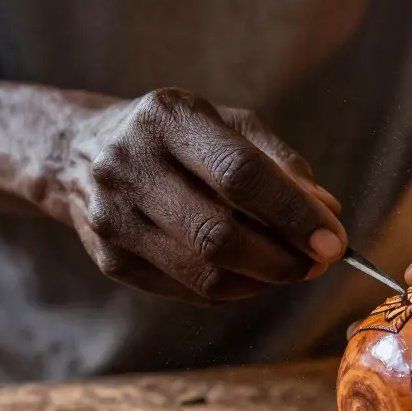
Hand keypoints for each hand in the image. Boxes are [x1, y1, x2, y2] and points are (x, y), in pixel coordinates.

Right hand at [67, 88, 345, 302]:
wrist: (77, 154)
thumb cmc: (173, 137)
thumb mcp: (225, 124)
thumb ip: (279, 163)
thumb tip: (328, 211)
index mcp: (167, 119)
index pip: (239, 173)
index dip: (293, 213)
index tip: (334, 241)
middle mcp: (132, 166)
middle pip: (219, 234)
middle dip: (281, 258)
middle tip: (317, 263)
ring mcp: (114, 219)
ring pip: (204, 273)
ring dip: (262, 281)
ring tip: (290, 269)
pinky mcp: (111, 260)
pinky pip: (187, 292)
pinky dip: (232, 291)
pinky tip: (250, 275)